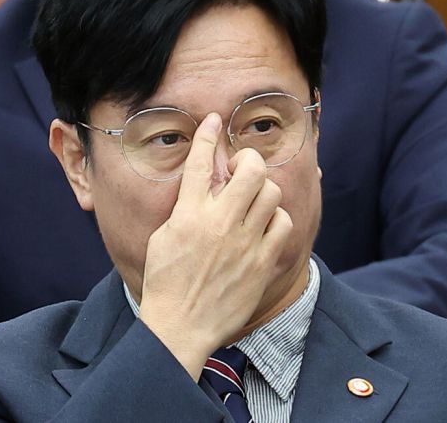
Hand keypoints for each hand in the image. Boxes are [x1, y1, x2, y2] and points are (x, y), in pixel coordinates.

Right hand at [139, 113, 292, 379]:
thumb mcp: (163, 238)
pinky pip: (283, 223)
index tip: (213, 120)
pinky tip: (264, 225)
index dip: (207, 135)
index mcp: (188, 214)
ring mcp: (244, 242)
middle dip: (248, 160)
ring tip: (253, 200)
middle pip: (250, 168)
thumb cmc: (166, 282)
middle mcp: (219, 222)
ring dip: (263, 189)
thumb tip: (201, 187)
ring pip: (271, 191)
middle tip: (241, 171)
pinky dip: (275, 218)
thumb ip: (183, 209)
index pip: (199, 162)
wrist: (182, 325)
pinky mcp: (262, 261)